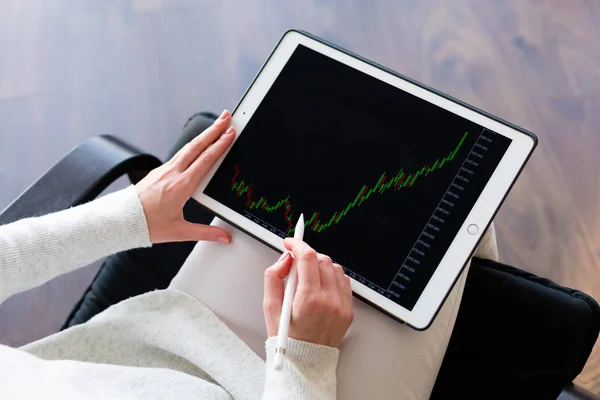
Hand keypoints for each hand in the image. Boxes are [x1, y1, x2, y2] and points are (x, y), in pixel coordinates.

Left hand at [135, 110, 235, 243]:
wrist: (121, 220)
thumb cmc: (147, 225)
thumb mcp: (179, 232)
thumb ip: (205, 233)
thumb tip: (224, 237)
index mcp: (181, 186)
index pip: (205, 160)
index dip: (220, 145)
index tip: (230, 133)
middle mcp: (172, 173)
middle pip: (197, 145)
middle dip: (214, 129)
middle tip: (226, 116)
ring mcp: (164, 170)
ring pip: (188, 147)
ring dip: (203, 135)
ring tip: (215, 125)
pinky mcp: (158, 172)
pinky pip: (179, 154)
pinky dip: (192, 145)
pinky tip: (197, 145)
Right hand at [263, 238, 353, 347]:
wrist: (305, 364)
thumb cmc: (286, 339)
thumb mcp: (270, 308)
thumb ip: (273, 278)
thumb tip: (285, 259)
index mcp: (309, 300)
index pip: (308, 258)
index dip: (297, 245)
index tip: (290, 243)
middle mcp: (329, 301)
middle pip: (322, 260)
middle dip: (307, 256)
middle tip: (295, 262)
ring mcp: (342, 306)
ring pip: (335, 268)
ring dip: (320, 265)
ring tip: (307, 277)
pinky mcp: (348, 310)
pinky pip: (343, 282)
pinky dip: (331, 277)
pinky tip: (319, 286)